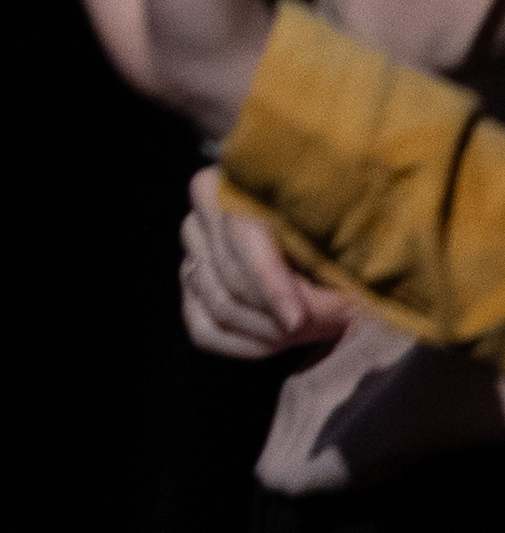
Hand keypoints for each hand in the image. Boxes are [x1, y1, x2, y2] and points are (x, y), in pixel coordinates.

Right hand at [181, 167, 355, 360]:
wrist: (316, 222)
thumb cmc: (331, 220)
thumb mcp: (333, 222)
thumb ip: (331, 253)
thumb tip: (341, 304)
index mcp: (225, 186)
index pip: (240, 239)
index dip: (271, 284)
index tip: (300, 318)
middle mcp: (198, 220)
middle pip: (231, 283)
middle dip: (287, 314)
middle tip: (339, 320)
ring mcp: (191, 256)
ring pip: (220, 309)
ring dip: (275, 332)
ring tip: (322, 327)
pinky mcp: (193, 291)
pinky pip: (205, 332)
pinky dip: (246, 346)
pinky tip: (281, 342)